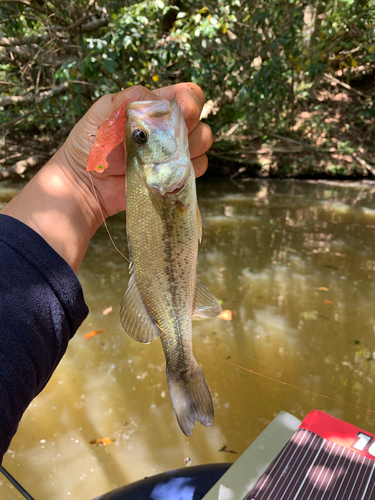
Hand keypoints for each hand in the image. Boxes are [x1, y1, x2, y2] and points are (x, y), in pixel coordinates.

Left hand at [2, 83, 212, 271]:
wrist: (86, 184)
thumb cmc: (90, 145)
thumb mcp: (100, 114)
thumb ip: (125, 100)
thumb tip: (151, 97)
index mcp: (155, 108)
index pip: (188, 96)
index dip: (191, 102)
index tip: (182, 113)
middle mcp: (169, 129)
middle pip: (200, 121)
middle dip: (191, 128)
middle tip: (168, 139)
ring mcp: (173, 154)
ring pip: (202, 145)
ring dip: (190, 149)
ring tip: (162, 157)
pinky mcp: (173, 176)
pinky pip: (196, 169)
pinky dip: (187, 170)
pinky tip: (165, 172)